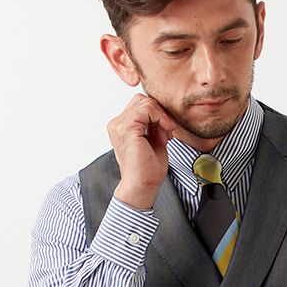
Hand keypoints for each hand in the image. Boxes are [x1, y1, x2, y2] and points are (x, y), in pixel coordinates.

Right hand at [108, 93, 177, 209]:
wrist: (142, 186)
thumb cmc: (148, 170)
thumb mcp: (154, 141)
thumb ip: (155, 125)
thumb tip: (162, 113)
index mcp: (121, 127)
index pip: (140, 106)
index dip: (157, 113)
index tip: (168, 130)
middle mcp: (117, 124)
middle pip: (142, 100)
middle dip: (160, 112)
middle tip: (169, 130)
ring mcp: (119, 125)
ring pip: (145, 103)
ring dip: (162, 116)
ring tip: (168, 133)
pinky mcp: (127, 128)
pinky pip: (147, 109)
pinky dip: (160, 117)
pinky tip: (166, 131)